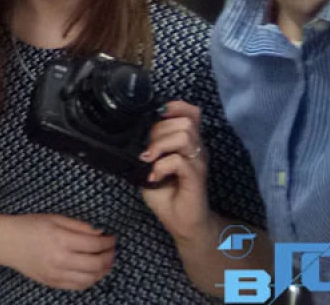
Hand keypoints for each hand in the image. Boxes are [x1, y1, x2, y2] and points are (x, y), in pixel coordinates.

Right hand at [0, 213, 114, 290]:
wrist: (6, 242)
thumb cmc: (29, 225)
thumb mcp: (53, 218)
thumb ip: (78, 225)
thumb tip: (99, 232)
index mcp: (60, 239)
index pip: (94, 244)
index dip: (108, 241)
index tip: (112, 237)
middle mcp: (60, 259)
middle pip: (96, 263)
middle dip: (110, 256)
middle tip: (112, 250)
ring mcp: (56, 274)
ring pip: (90, 278)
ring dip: (103, 270)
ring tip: (106, 262)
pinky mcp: (53, 283)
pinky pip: (78, 286)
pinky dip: (90, 280)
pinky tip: (93, 272)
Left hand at [140, 100, 210, 240]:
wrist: (183, 223)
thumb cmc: (167, 194)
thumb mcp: (150, 166)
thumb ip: (147, 149)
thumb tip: (131, 134)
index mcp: (188, 143)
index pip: (191, 112)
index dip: (175, 107)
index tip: (156, 116)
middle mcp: (196, 149)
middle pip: (184, 121)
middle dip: (159, 130)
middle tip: (147, 149)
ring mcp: (198, 162)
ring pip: (184, 135)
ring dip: (160, 144)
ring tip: (149, 159)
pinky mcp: (196, 177)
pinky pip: (179, 161)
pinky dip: (161, 166)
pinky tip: (154, 176)